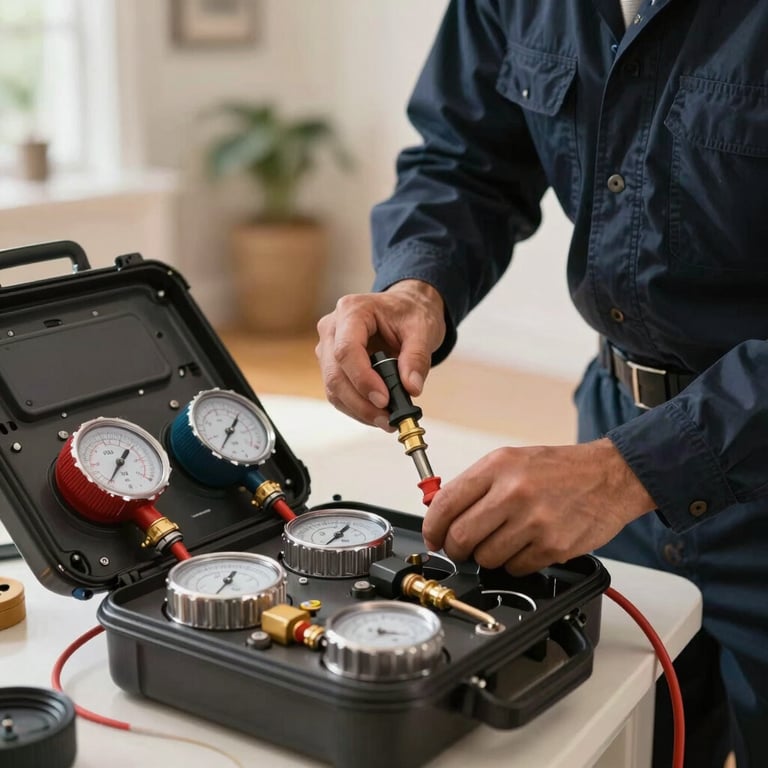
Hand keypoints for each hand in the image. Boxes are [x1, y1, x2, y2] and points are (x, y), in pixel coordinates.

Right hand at [315, 280, 445, 427]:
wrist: (406, 308)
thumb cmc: (410, 312)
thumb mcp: (422, 329)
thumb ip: (417, 358)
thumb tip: (411, 388)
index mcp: (352, 311)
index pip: (347, 350)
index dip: (363, 380)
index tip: (384, 400)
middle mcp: (333, 328)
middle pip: (335, 374)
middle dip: (361, 402)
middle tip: (388, 419)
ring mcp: (329, 348)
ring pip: (334, 388)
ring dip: (359, 410)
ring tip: (387, 420)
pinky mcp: (333, 365)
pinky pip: (339, 392)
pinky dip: (357, 408)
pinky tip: (378, 414)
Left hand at [421, 438, 655, 574]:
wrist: (609, 476)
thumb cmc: (558, 470)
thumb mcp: (511, 461)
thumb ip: (475, 485)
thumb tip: (441, 514)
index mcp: (498, 466)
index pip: (446, 503)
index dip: (433, 527)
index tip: (433, 537)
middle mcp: (513, 492)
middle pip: (461, 537)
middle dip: (456, 548)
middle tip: (463, 547)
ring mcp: (534, 521)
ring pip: (486, 558)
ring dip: (489, 556)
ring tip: (506, 539)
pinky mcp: (552, 546)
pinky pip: (514, 568)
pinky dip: (515, 564)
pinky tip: (527, 545)